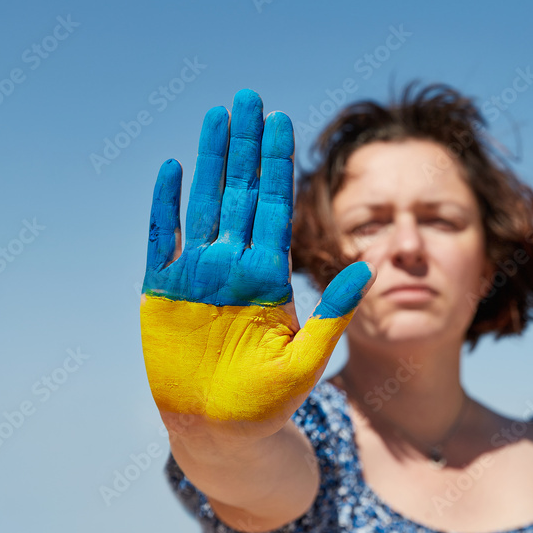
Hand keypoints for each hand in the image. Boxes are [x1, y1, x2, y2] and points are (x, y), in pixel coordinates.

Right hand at [139, 89, 372, 425]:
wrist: (221, 435)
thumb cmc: (268, 404)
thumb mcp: (306, 359)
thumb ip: (334, 313)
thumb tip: (370, 267)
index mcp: (270, 278)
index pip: (275, 209)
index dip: (278, 165)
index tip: (283, 122)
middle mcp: (234, 267)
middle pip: (241, 194)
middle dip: (246, 146)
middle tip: (248, 97)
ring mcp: (197, 276)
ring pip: (205, 204)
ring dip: (211, 161)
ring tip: (217, 117)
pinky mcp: (162, 292)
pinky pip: (162, 240)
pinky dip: (166, 206)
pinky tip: (173, 170)